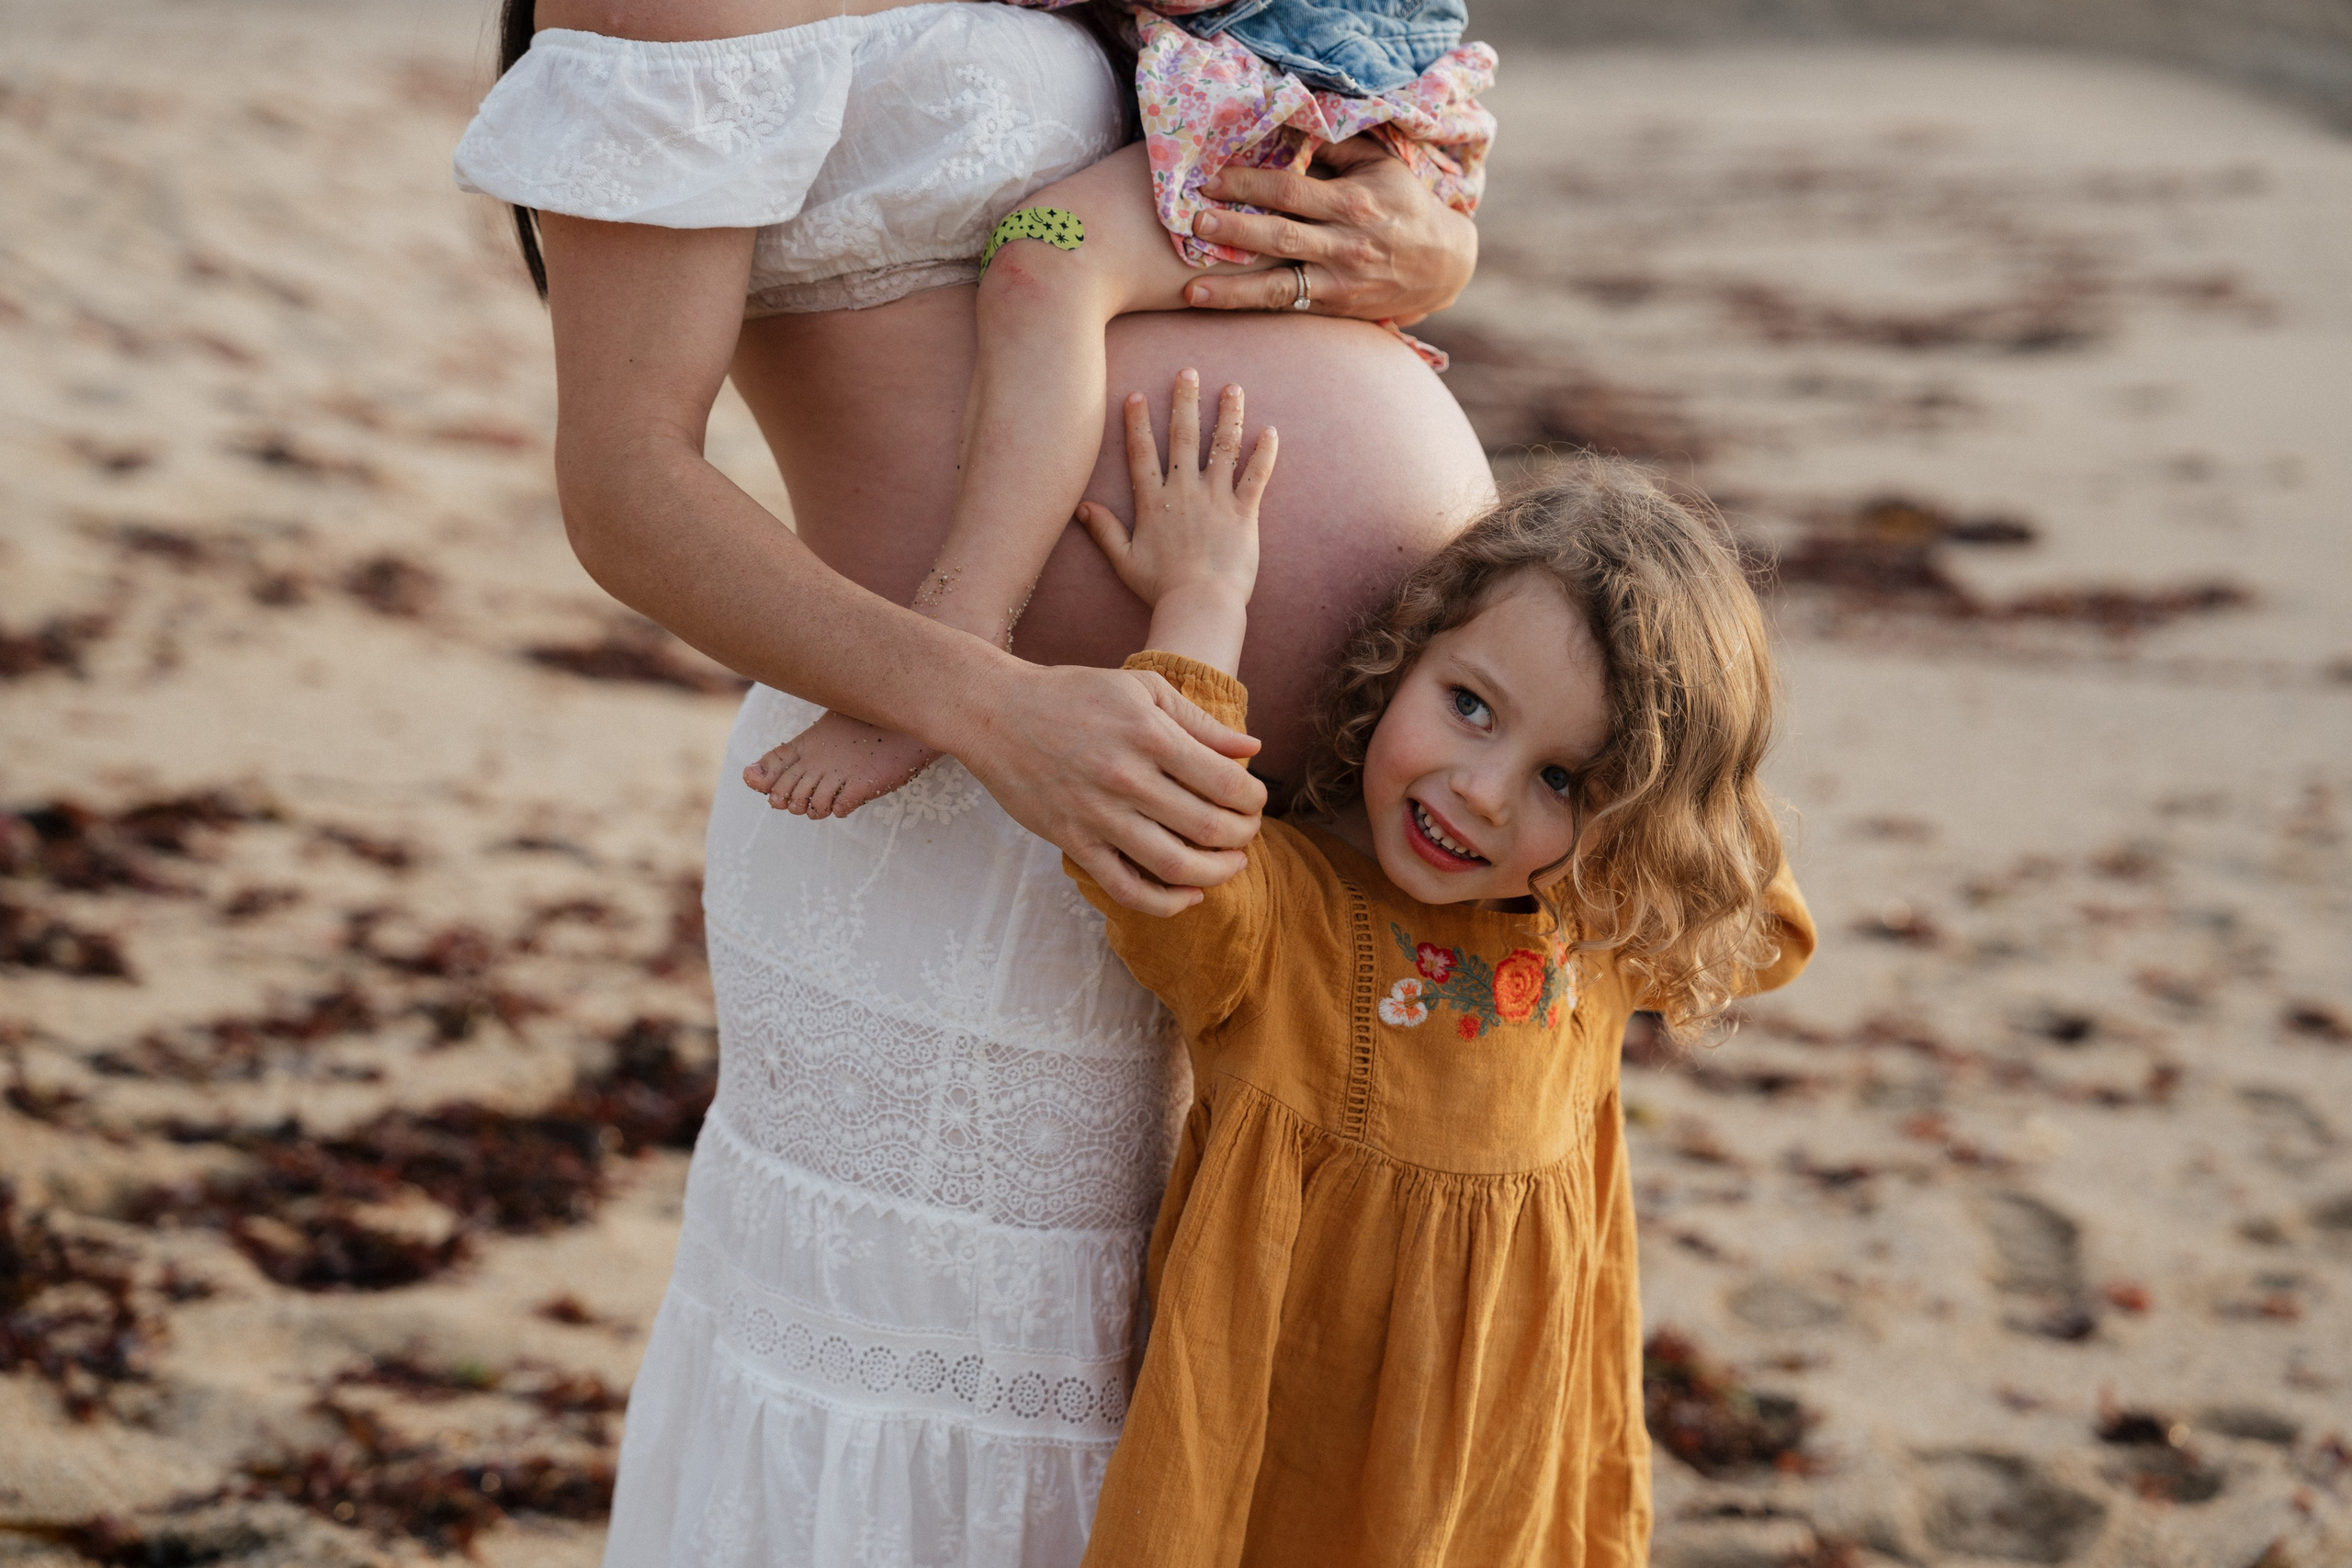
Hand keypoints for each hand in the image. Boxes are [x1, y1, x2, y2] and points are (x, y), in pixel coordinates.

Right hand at [955, 658, 1267, 916]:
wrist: (994, 712)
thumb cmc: (1073, 694)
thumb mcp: (1141, 690)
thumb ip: (1199, 721)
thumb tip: (1252, 748)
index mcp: (1150, 735)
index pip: (1226, 783)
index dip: (1254, 799)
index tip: (1255, 800)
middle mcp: (1127, 778)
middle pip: (1209, 827)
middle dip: (1243, 836)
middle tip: (1247, 832)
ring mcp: (1097, 815)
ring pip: (1174, 865)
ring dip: (1215, 873)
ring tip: (1230, 865)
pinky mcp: (1073, 842)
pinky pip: (1125, 888)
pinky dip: (1165, 902)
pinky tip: (1188, 896)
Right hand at [1075, 370, 1272, 672]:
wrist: (1201, 604)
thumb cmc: (1161, 588)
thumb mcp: (1125, 561)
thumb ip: (1104, 532)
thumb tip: (1081, 508)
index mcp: (1153, 502)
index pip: (1142, 453)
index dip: (1137, 423)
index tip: (1136, 396)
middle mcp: (1183, 492)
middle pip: (1184, 437)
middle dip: (1185, 401)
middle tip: (1187, 372)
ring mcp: (1216, 499)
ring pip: (1223, 447)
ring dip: (1228, 415)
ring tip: (1233, 388)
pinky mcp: (1244, 513)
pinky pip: (1256, 476)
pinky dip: (1264, 453)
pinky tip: (1270, 431)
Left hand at [1180, 137, 1476, 325]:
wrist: (1445, 265)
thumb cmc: (1406, 205)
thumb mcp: (1381, 166)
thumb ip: (1336, 147)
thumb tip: (1289, 126)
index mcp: (1353, 202)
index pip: (1291, 189)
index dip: (1248, 183)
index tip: (1209, 178)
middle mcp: (1345, 244)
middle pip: (1280, 236)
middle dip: (1234, 230)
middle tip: (1193, 223)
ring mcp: (1340, 282)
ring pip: (1280, 287)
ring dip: (1234, 290)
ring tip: (1192, 290)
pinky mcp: (1335, 308)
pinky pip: (1289, 307)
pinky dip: (1252, 308)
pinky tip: (1219, 308)